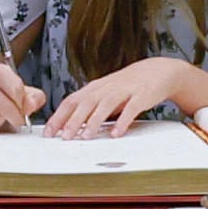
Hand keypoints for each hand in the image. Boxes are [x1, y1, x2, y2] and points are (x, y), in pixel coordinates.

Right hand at [0, 61, 48, 134]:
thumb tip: (30, 106)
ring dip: (1, 122)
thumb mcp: (18, 88)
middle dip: (15, 117)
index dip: (22, 104)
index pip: (15, 90)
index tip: (22, 108)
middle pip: (5, 107)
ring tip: (0, 116)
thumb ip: (32, 96)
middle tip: (16, 118)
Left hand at [44, 58, 196, 136]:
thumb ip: (90, 107)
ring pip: (105, 105)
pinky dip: (122, 121)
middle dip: (72, 120)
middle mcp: (106, 88)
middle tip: (63, 137)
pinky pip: (130, 109)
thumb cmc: (128, 85)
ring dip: (94, 121)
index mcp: (95, 88)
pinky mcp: (141, 96)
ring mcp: (124, 90)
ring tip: (85, 137)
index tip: (49, 132)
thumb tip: (70, 126)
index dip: (59, 116)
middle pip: (85, 103)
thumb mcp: (106, 93)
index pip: (72, 100)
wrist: (158, 71)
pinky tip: (116, 133)